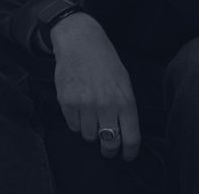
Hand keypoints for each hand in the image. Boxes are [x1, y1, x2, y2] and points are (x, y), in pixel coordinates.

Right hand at [50, 14, 141, 161]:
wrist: (80, 42)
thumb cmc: (105, 62)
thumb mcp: (124, 82)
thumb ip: (125, 107)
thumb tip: (123, 133)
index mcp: (125, 101)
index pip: (130, 138)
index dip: (129, 152)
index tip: (127, 156)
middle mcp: (106, 105)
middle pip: (110, 142)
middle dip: (109, 150)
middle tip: (108, 150)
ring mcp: (86, 105)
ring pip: (89, 136)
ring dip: (91, 132)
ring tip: (91, 119)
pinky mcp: (67, 102)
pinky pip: (73, 126)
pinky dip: (76, 123)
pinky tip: (79, 110)